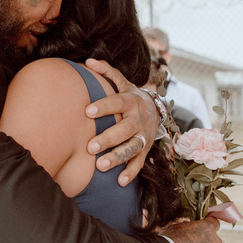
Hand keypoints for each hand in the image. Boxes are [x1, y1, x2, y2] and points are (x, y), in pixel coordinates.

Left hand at [83, 58, 155, 185]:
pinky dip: (131, 172)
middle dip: (108, 138)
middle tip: (90, 147)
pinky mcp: (146, 148)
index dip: (104, 106)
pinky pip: (139, 162)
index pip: (117, 102)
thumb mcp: (121, 82)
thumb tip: (88, 61)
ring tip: (100, 166)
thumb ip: (106, 71)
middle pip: (124, 129)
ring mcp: (143, 134)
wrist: (155, 108)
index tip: (87, 111)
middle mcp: (138, 118)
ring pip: (132, 147)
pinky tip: (119, 181)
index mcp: (130, 100)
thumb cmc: (129, 96)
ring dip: (117, 157)